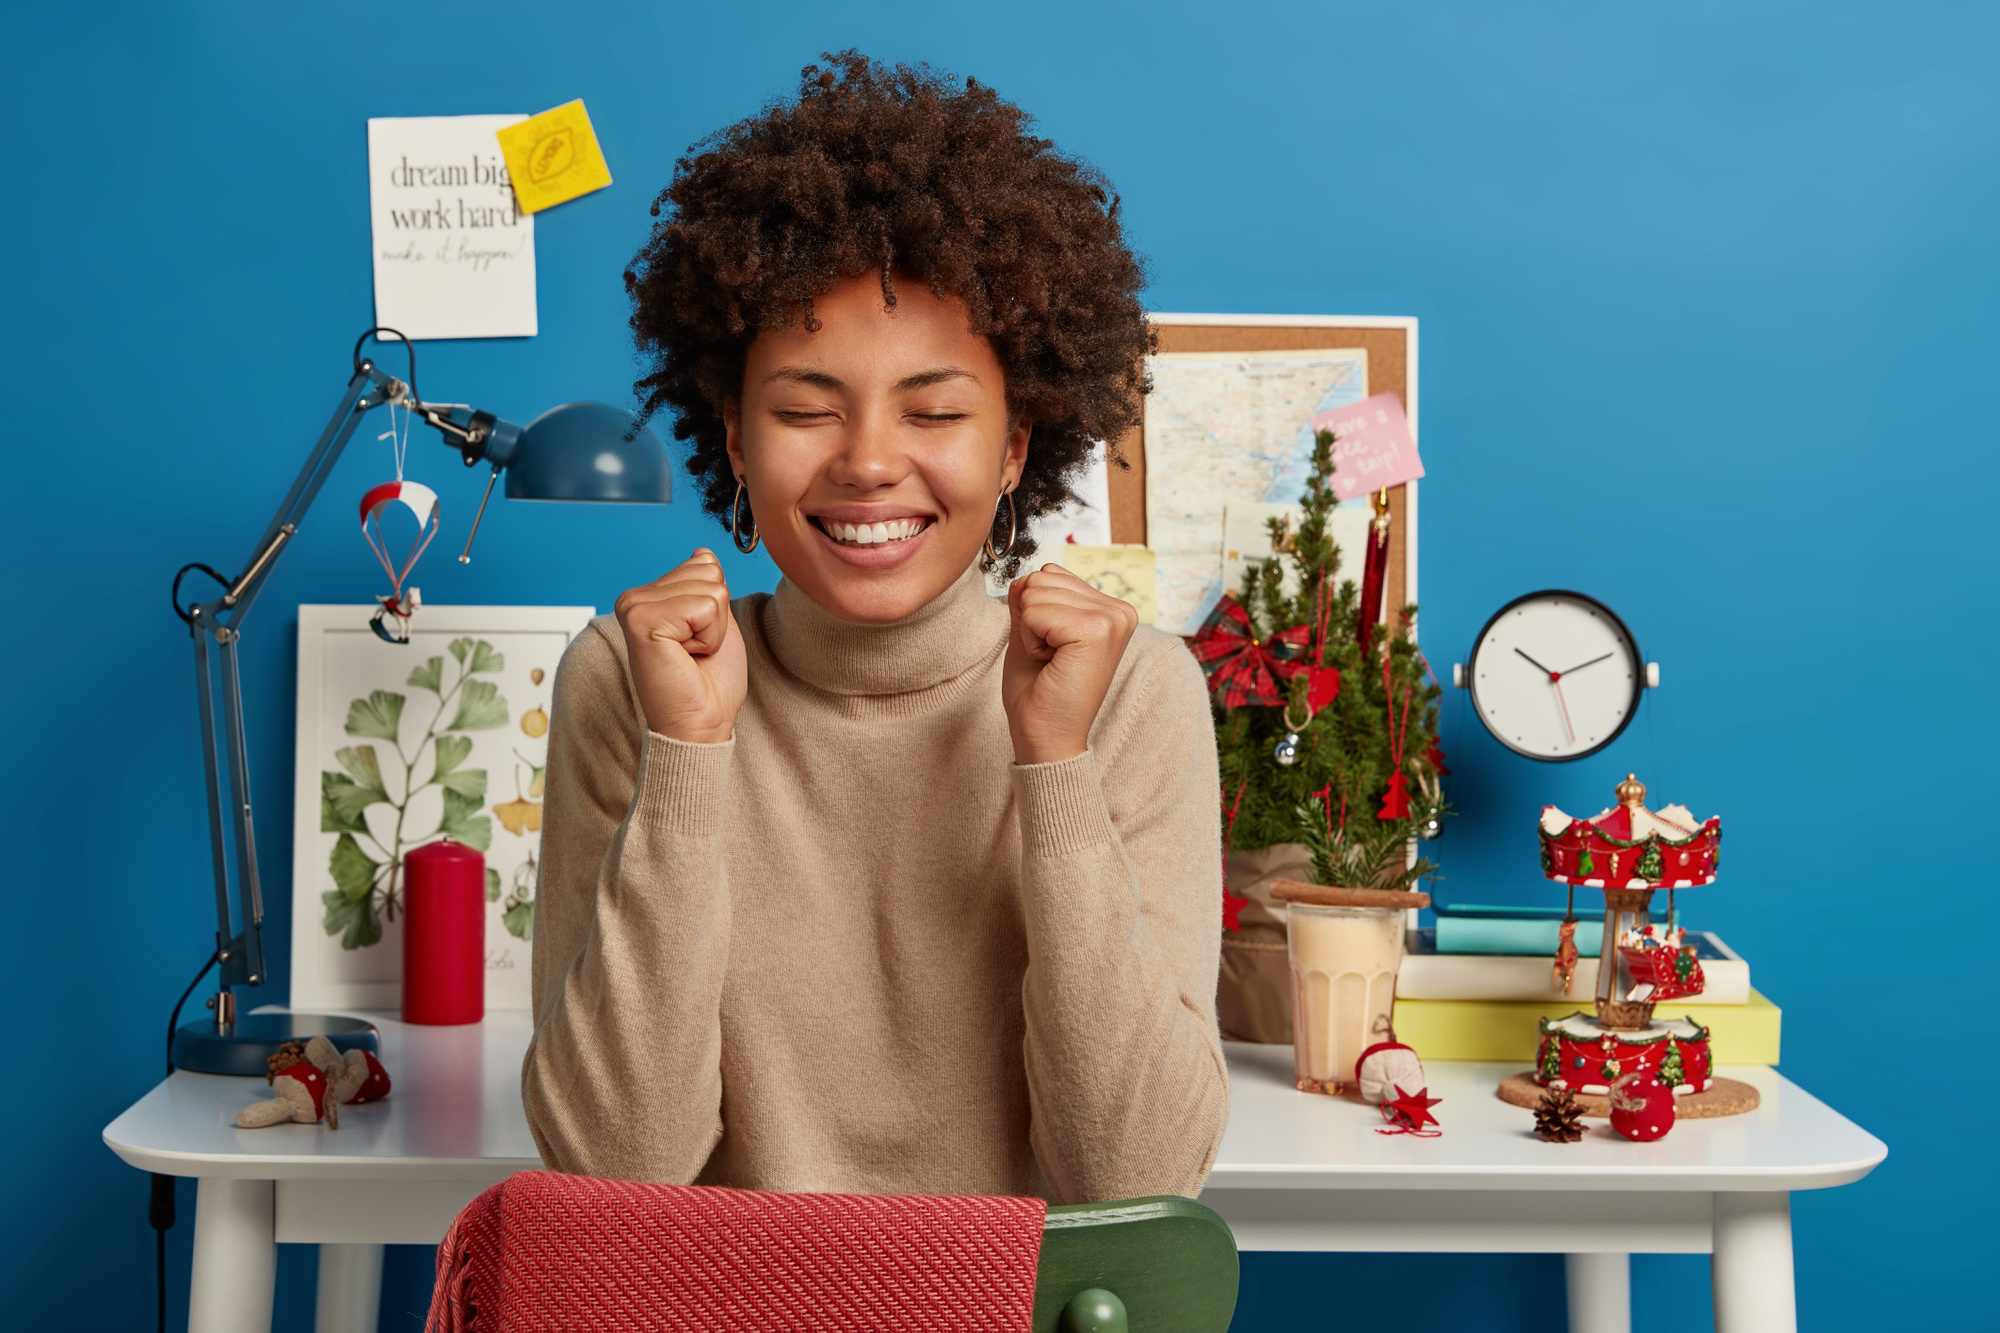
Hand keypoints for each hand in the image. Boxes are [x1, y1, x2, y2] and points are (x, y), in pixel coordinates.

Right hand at [613, 549, 746, 743]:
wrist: (700, 725)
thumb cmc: (708, 683)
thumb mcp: (715, 622)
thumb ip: (705, 588)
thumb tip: (702, 554)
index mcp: (649, 596)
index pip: (705, 564)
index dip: (716, 607)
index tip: (697, 640)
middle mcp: (635, 598)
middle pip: (709, 572)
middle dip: (716, 617)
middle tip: (695, 651)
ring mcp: (634, 606)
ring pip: (710, 589)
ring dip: (713, 629)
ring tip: (690, 655)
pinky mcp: (641, 621)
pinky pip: (704, 608)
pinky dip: (708, 637)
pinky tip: (686, 657)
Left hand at [1002, 565, 1138, 764]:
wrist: (1047, 739)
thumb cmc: (1040, 694)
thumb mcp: (1030, 634)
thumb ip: (1028, 600)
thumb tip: (1022, 575)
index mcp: (1111, 609)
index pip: (1049, 574)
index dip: (1034, 613)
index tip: (1053, 649)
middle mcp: (1120, 610)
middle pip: (1040, 578)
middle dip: (1031, 620)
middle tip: (1051, 658)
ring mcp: (1112, 619)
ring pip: (1035, 592)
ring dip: (1031, 631)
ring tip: (1053, 662)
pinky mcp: (1097, 631)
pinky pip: (1034, 611)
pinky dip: (1031, 640)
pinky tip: (1052, 665)